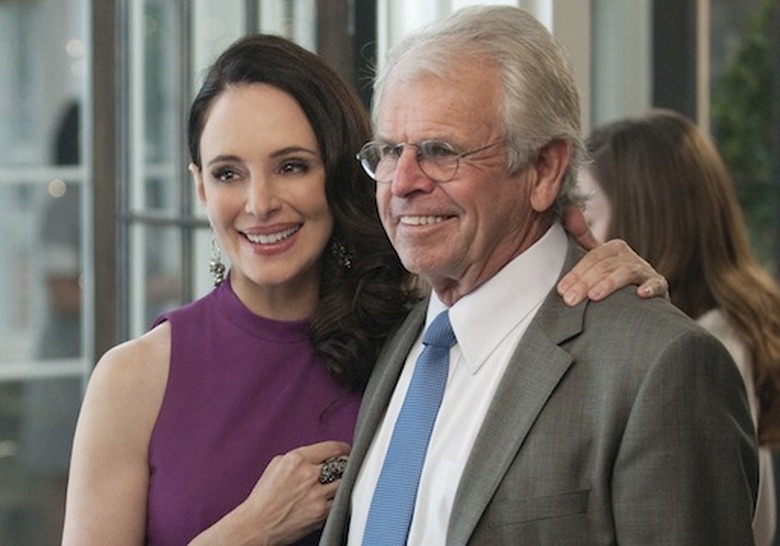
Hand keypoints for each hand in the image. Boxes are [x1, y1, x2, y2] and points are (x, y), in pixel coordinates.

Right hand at [189, 440, 349, 545]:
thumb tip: (315, 456)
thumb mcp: (276, 465)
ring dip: (343, 483)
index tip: (345, 451)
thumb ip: (298, 457)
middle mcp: (308, 475)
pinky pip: (340, 502)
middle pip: (343, 464)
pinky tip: (334, 499)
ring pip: (344, 483)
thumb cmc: (263, 498)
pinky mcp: (321, 513)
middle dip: (346, 465)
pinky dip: (339, 500)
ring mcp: (316, 494)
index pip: (332, 448)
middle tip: (346, 467)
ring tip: (339, 483)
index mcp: (296, 460)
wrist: (257, 524)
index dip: (343, 448)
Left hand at [558, 211, 668, 305]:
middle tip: (570, 299)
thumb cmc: (614, 277)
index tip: (561, 290)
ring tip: (593, 296)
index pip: (592, 258)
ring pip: (626, 272)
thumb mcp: (598, 260)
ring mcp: (645, 270)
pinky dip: (651, 287)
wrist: (642, 295)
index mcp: (613, 248)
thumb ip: (582, 238)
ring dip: (609, 284)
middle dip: (585, 283)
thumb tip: (569, 210)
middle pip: (605, 266)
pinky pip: (657, 284)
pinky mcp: (660, 285)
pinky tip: (641, 293)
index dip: (576, 273)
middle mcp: (629, 256)